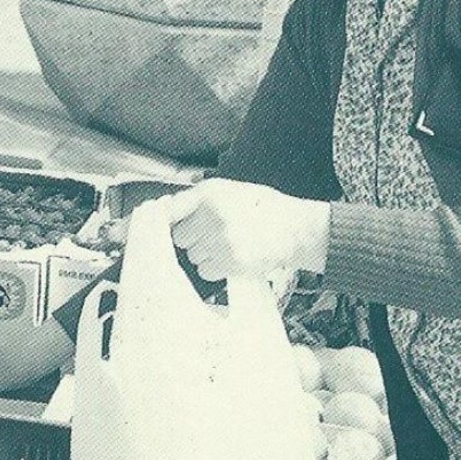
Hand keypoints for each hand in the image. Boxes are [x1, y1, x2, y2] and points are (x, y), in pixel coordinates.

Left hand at [166, 179, 329, 283]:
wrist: (294, 229)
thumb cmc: (260, 207)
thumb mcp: (228, 189)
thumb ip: (196, 197)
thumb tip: (166, 208)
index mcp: (211, 194)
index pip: (171, 210)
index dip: (168, 220)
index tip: (167, 225)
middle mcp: (214, 216)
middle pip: (180, 237)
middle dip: (191, 238)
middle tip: (210, 234)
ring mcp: (222, 241)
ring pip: (192, 255)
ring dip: (203, 254)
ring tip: (225, 244)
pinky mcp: (231, 263)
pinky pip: (205, 271)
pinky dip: (214, 268)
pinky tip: (229, 257)